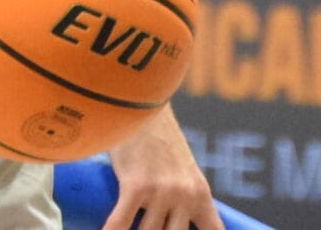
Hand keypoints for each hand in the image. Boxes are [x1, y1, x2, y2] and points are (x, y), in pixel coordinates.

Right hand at [106, 106, 220, 229]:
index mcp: (200, 195)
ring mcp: (161, 192)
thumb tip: (171, 218)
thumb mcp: (182, 170)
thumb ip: (183, 196)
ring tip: (130, 226)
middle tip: (147, 227)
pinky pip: (120, 225)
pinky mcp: (136, 186)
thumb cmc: (156, 138)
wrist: (140, 102)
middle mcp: (184, 196)